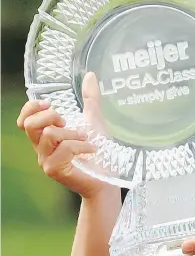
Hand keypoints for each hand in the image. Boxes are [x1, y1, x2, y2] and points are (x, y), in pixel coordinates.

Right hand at [17, 72, 111, 198]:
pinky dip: (80, 146)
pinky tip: (91, 150)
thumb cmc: (101, 153)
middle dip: (51, 117)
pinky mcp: (54, 170)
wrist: (109, 181)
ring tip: (86, 140)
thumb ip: (90, 99)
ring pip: (48, 134)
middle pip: (29, 124)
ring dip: (72, 133)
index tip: (51, 104)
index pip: (24, 119)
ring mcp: (46, 160)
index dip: (32, 108)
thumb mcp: (95, 121)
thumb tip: (90, 75)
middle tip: (69, 123)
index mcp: (46, 137)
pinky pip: (63, 149)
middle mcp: (42, 149)